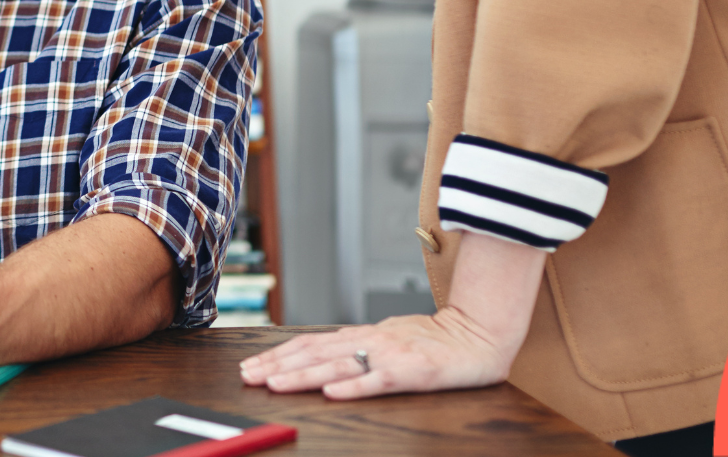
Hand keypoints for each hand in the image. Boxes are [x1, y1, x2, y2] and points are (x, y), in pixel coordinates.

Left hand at [235, 306, 520, 399]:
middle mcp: (371, 341)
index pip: (311, 343)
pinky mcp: (413, 372)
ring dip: (303, 375)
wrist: (479, 334)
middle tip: (248, 376)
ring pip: (338, 366)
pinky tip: (331, 393)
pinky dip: (353, 386)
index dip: (278, 355)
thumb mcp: (389, 336)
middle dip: (278, 366)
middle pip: (315, 353)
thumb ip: (358, 345)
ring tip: (275, 384)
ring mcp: (390, 355)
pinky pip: (378, 381)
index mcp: (363, 334)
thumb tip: (322, 353)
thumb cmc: (435, 339)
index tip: (252, 366)